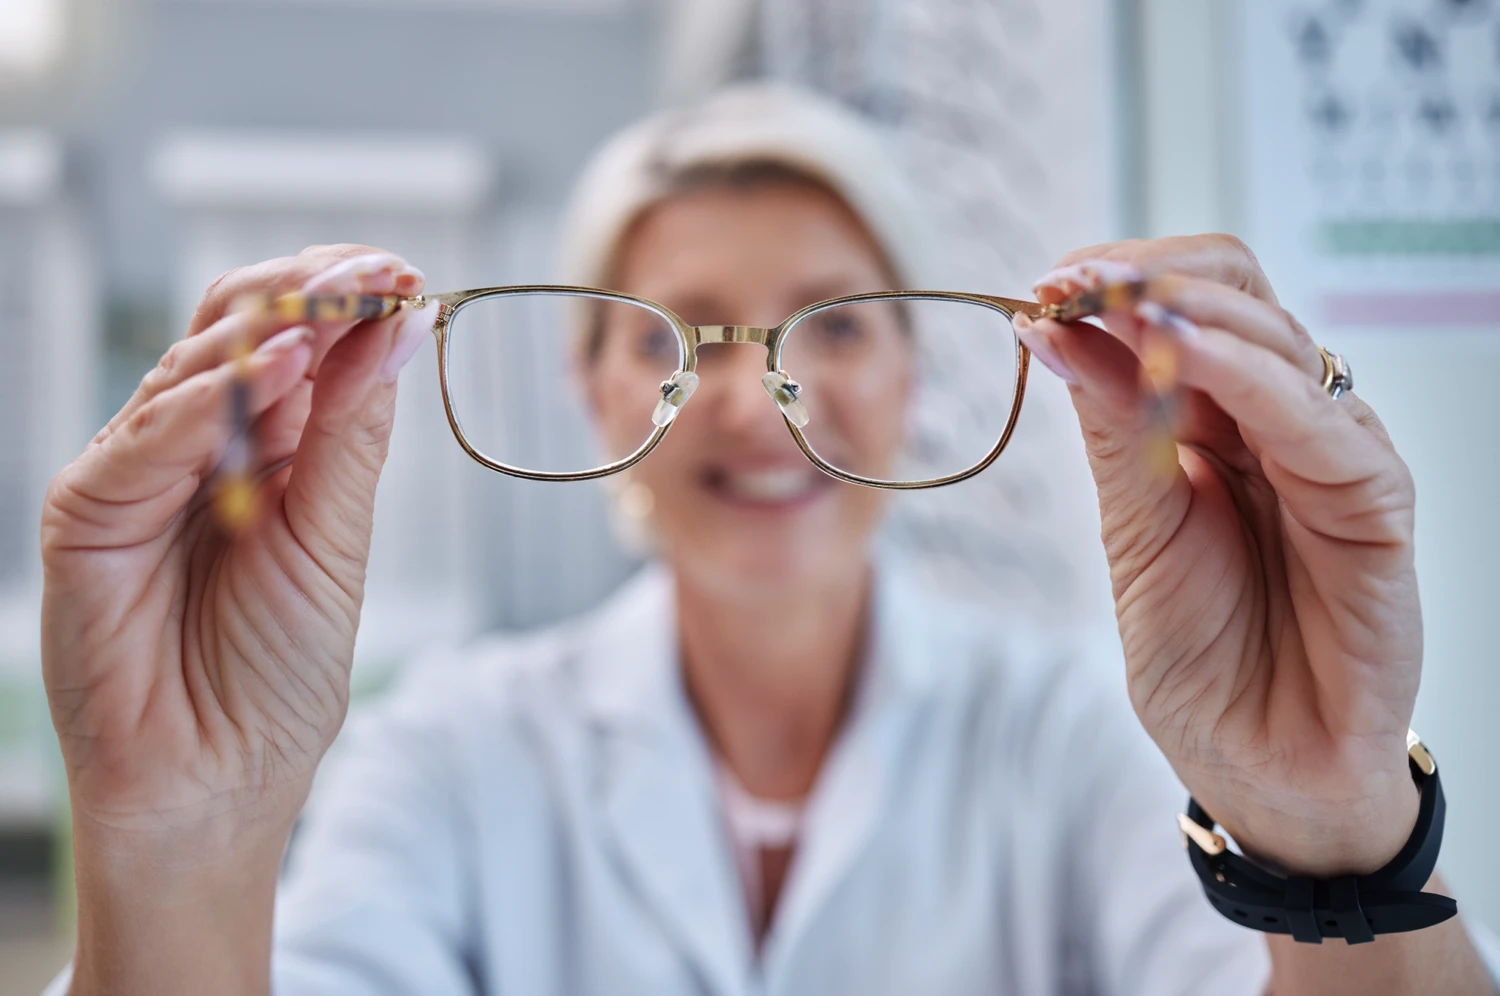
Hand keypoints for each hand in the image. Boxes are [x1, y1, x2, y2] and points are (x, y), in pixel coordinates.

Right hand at [41, 246, 433, 840]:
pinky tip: (261, 372)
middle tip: (370, 271)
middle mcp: (203, 445)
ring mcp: (142, 471)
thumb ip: (352, 433)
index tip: (404, 273)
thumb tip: (402, 325)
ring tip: (328, 318)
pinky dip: (198, 402)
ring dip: (263, 333)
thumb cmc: (277, 675)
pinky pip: (139, 440)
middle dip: (308, 292)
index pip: (302, 341)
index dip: (346, 301)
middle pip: (242, 330)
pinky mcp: (89, 512)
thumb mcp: (334, 540)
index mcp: (272, 449)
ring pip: (189, 367)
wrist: (216, 781)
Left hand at [1015, 234, 1420, 875]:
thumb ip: (1114, 428)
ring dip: (1190, 309)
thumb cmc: (1201, 656)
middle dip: (1149, 275)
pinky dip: (1249, 378)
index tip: (1045, 280)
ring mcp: (1330, 453)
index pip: (1183, 303)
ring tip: (1114, 304)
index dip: (1120, 279)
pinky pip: (1319, 423)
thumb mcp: (1135, 531)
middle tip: (1071, 280)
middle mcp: (1278, 420)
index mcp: (1215, 420)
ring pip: (1278, 340)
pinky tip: (1187, 356)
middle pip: (1236, 294)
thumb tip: (1058, 328)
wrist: (1259, 765)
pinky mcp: (1374, 503)